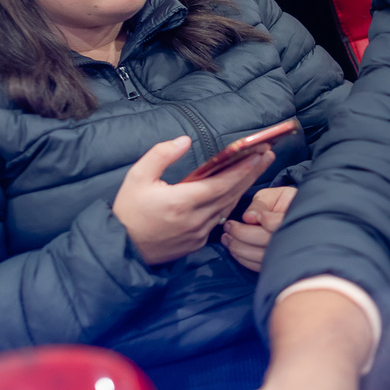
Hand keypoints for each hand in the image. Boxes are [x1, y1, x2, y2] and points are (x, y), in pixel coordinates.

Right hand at [112, 136, 274, 264]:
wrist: (122, 248)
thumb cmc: (128, 210)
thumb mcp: (137, 177)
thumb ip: (161, 155)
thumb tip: (184, 141)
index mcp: (182, 202)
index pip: (222, 183)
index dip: (242, 168)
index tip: (258, 153)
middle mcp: (195, 219)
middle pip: (232, 193)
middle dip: (252, 172)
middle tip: (267, 155)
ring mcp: (199, 233)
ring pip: (228, 207)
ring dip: (244, 187)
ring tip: (256, 168)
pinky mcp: (198, 242)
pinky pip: (219, 219)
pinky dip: (229, 203)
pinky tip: (236, 190)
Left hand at [222, 186, 296, 271]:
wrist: (294, 215)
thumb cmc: (283, 202)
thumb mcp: (274, 195)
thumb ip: (261, 203)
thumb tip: (248, 217)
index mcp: (296, 218)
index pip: (282, 224)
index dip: (268, 220)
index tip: (258, 214)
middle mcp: (293, 239)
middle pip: (268, 242)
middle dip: (243, 234)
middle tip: (229, 226)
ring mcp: (286, 253)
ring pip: (261, 256)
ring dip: (239, 248)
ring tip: (226, 237)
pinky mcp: (277, 263)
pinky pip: (258, 266)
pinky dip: (243, 259)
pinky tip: (233, 248)